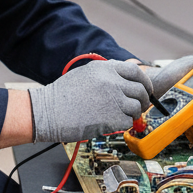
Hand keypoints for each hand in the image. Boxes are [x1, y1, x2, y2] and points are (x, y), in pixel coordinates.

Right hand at [29, 60, 152, 142]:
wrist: (47, 112)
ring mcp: (113, 100)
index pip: (136, 71)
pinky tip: (112, 123)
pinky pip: (128, 121)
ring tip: (122, 116)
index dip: (144, 82)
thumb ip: (108, 73)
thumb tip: (128, 75)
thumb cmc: (62, 96)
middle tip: (139, 106)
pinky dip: (124, 124)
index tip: (146, 89)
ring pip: (136, 107)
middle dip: (143, 100)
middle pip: (140, 90)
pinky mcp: (111, 118)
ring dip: (133, 113)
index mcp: (105, 68)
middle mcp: (112, 81)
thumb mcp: (86, 74)